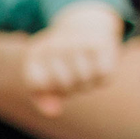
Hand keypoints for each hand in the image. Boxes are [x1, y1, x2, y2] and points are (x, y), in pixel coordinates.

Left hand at [19, 2, 124, 116]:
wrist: (84, 25)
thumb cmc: (60, 59)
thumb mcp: (44, 74)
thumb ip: (42, 97)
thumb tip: (53, 113)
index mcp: (36, 52)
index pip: (38, 85)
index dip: (49, 90)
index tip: (52, 81)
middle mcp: (55, 45)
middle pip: (65, 86)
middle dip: (71, 89)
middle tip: (72, 76)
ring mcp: (77, 43)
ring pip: (85, 82)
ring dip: (88, 84)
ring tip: (85, 72)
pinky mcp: (101, 44)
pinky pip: (103, 76)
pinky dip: (102, 78)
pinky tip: (99, 67)